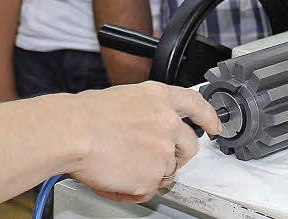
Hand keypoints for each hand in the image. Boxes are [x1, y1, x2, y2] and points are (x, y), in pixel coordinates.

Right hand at [68, 81, 220, 203]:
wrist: (72, 131)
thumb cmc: (85, 114)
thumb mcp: (122, 98)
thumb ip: (144, 111)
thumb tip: (145, 127)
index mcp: (158, 97)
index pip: (196, 104)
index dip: (209, 116)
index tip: (215, 125)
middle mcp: (167, 121)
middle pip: (190, 145)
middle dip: (177, 155)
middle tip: (152, 158)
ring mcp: (163, 150)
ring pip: (167, 170)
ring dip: (148, 172)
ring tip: (118, 165)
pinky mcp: (153, 176)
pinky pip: (148, 190)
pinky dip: (131, 189)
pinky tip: (113, 177)